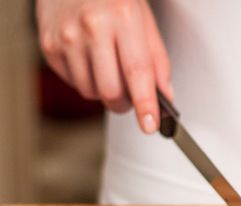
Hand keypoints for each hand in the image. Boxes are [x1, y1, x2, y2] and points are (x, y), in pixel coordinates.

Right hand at [37, 0, 171, 132]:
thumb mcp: (145, 21)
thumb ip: (158, 60)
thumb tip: (164, 97)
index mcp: (123, 18)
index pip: (137, 72)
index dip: (145, 104)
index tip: (150, 125)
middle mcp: (93, 26)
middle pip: (111, 91)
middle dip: (124, 104)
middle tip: (131, 97)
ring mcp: (67, 36)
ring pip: (91, 92)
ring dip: (104, 92)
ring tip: (108, 69)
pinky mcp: (49, 44)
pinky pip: (73, 83)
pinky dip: (86, 80)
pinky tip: (90, 59)